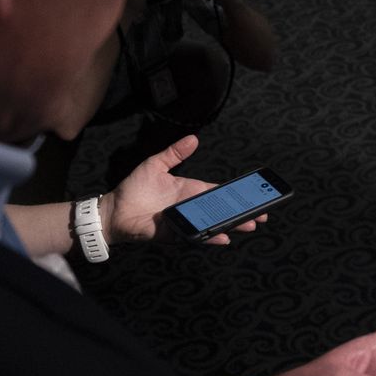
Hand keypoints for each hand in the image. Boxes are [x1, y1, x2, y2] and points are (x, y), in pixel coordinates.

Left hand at [102, 134, 263, 244]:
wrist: (114, 209)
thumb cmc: (134, 187)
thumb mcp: (156, 164)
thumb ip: (175, 153)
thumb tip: (193, 139)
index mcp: (190, 190)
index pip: (218, 192)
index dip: (236, 194)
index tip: (254, 193)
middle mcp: (191, 207)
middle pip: (222, 210)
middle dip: (242, 212)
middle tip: (261, 214)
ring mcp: (185, 221)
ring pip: (213, 224)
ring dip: (232, 225)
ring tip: (249, 225)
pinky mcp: (175, 234)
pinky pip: (196, 236)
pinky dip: (210, 237)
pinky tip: (223, 237)